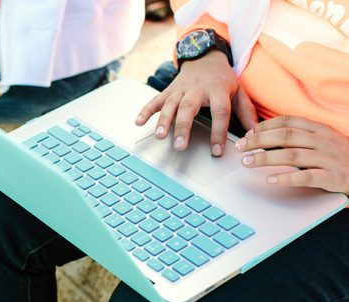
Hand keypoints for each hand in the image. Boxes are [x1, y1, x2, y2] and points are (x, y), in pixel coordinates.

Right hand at [136, 50, 257, 156]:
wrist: (205, 57)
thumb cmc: (222, 79)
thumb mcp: (239, 92)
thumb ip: (246, 113)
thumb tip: (256, 133)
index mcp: (217, 90)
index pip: (220, 113)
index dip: (218, 133)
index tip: (216, 151)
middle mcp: (197, 90)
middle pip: (189, 109)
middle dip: (183, 128)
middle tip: (180, 146)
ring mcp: (180, 90)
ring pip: (170, 105)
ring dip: (163, 120)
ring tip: (159, 136)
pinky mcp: (168, 90)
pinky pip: (155, 100)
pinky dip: (146, 110)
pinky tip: (138, 122)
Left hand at [235, 115, 348, 193]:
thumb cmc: (339, 157)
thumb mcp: (321, 140)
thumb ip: (298, 137)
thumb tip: (266, 136)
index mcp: (319, 129)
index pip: (288, 122)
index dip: (265, 126)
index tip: (249, 133)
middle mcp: (323, 141)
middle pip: (285, 136)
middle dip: (259, 141)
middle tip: (241, 147)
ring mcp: (328, 158)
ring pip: (292, 155)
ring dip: (266, 158)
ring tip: (247, 162)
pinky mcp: (332, 176)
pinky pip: (306, 176)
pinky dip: (286, 178)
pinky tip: (270, 180)